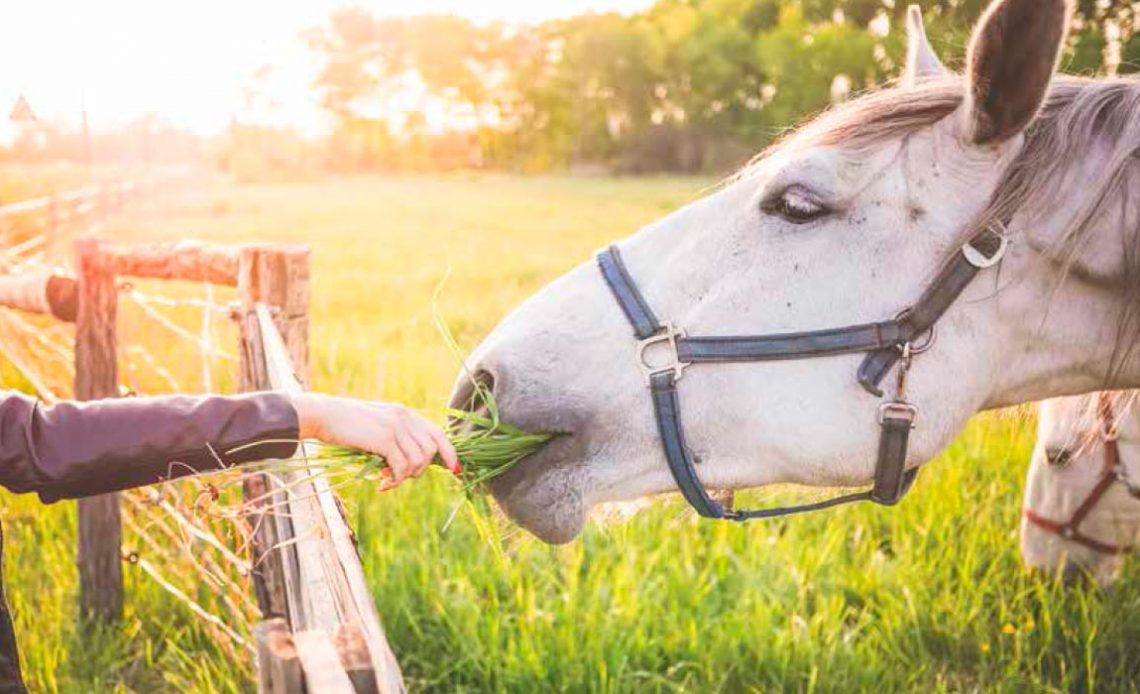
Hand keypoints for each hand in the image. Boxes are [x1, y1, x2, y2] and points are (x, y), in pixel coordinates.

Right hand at [291, 393, 458, 488]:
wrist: (325, 415)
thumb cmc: (346, 425)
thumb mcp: (376, 427)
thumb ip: (394, 438)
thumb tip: (407, 463)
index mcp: (405, 414)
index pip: (437, 434)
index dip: (449, 453)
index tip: (456, 469)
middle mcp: (405, 418)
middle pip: (430, 452)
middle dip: (418, 471)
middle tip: (396, 477)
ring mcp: (396, 427)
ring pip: (418, 462)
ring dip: (404, 477)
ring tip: (385, 480)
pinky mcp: (385, 439)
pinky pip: (402, 467)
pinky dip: (394, 481)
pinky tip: (380, 484)